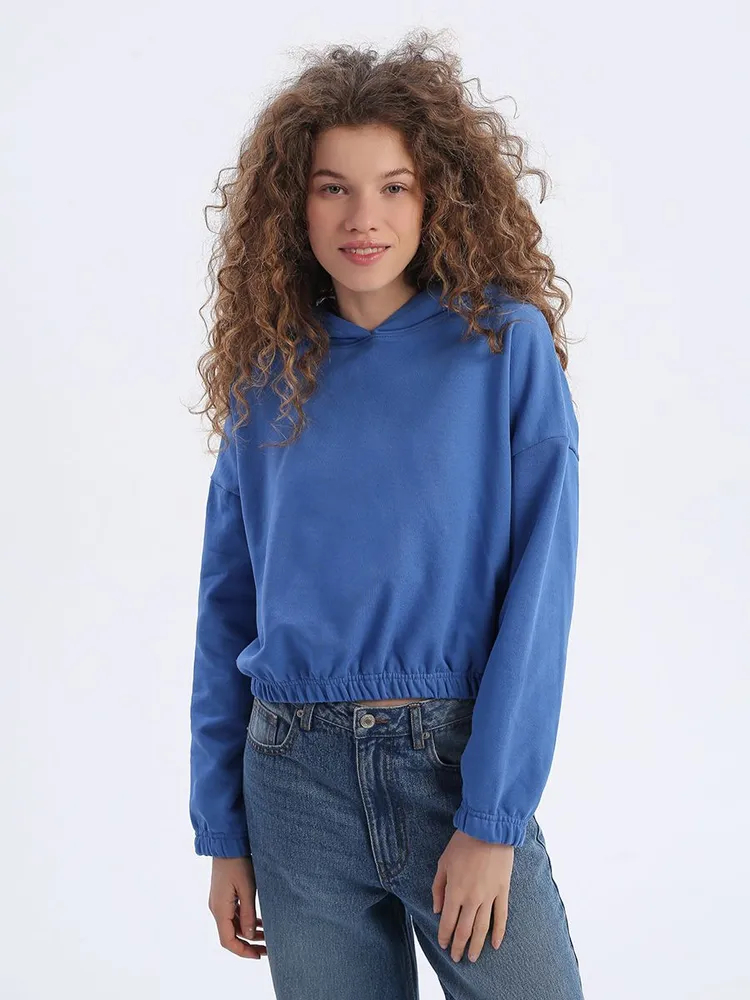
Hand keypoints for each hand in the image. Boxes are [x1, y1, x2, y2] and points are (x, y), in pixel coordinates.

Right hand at [208, 856, 266, 958]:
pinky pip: (233, 915)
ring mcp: (219, 902)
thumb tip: (249, 935)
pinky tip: (259, 922)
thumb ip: (247, 914)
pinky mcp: (223, 896)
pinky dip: (245, 920)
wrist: (227, 844)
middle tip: (266, 949)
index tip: (258, 956)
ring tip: (267, 935)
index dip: (242, 951)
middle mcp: (217, 908)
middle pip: (231, 934)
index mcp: (220, 909)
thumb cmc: (238, 863)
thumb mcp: (247, 889)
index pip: (228, 941)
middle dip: (248, 943)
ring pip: (233, 925)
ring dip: (248, 932)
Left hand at [432, 829, 512, 962]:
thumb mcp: (443, 863)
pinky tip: (496, 945)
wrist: (488, 829)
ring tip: (472, 957)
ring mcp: (489, 897)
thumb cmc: (462, 844)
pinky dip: (499, 933)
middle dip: (459, 946)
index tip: (444, 945)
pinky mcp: (503, 892)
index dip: (445, 936)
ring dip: (476, 945)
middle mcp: (472, 899)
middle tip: (457, 958)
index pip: (448, 922)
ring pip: (482, 928)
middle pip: (464, 930)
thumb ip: (438, 888)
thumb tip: (438, 910)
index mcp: (455, 891)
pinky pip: (502, 917)